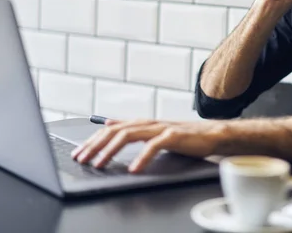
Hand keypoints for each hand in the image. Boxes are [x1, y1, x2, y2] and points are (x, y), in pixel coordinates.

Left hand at [70, 119, 226, 172]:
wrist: (212, 134)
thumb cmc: (184, 136)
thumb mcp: (153, 131)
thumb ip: (131, 127)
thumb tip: (108, 123)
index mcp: (142, 123)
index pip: (110, 129)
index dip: (92, 140)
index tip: (79, 153)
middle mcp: (148, 123)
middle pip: (115, 131)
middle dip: (95, 145)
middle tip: (82, 159)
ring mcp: (161, 128)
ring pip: (129, 135)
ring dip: (111, 150)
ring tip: (100, 163)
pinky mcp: (174, 136)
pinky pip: (154, 146)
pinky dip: (142, 158)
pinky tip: (133, 169)